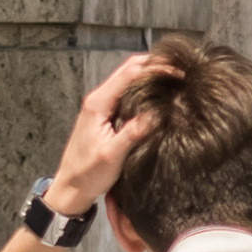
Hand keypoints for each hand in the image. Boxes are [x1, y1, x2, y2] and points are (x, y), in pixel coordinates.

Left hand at [45, 50, 170, 219]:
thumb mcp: (112, 155)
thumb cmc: (87, 174)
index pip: (130, 73)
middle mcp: (98, 100)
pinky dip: (144, 88)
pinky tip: (158, 95)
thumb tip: (156, 114)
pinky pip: (127, 93)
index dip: (155, 68)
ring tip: (174, 79)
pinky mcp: (106, 115)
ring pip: (128, 79)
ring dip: (150, 75)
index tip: (178, 72)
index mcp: (98, 104)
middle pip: (129, 69)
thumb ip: (133, 133)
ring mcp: (102, 106)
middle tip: (180, 69)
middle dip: (154, 64)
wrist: (70, 187)